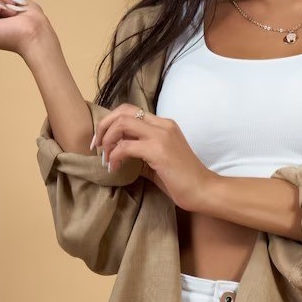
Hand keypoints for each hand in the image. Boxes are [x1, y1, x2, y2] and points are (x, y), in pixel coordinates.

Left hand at [94, 104, 215, 211]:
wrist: (204, 190)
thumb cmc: (183, 180)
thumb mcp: (157, 162)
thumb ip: (140, 153)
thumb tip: (117, 154)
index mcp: (164, 125)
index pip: (131, 110)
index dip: (111, 122)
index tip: (102, 142)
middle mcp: (163, 125)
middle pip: (123, 111)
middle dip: (104, 126)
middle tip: (97, 146)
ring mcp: (161, 136)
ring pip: (122, 123)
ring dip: (107, 140)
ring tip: (105, 158)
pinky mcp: (158, 150)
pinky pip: (125, 146)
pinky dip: (114, 157)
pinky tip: (114, 169)